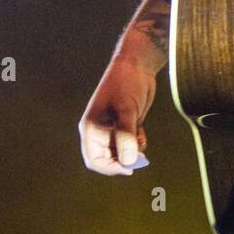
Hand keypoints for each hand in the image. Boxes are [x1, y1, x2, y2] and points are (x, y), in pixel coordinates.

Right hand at [78, 55, 155, 175]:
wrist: (138, 65)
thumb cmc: (126, 84)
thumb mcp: (126, 112)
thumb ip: (126, 137)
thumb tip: (128, 162)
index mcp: (91, 129)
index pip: (95, 160)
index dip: (110, 168)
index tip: (128, 168)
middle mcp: (100, 131)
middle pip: (109, 158)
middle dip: (124, 160)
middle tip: (141, 159)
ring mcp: (113, 127)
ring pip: (121, 151)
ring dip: (132, 152)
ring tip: (140, 139)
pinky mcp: (127, 124)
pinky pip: (130, 143)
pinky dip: (138, 143)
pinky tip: (142, 133)